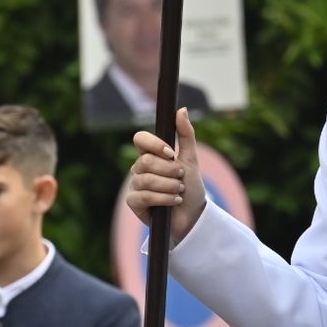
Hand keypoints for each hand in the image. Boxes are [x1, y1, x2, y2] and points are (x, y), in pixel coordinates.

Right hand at [126, 108, 205, 242]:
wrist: (192, 217)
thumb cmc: (191, 189)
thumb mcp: (191, 160)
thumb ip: (186, 135)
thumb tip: (181, 109)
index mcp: (150, 155)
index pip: (140, 139)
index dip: (154, 144)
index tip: (172, 153)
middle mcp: (139, 169)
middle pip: (145, 161)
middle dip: (169, 170)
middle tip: (181, 177)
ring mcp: (134, 186)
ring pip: (147, 179)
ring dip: (170, 186)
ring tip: (179, 191)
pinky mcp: (133, 203)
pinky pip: (144, 196)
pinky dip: (164, 199)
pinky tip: (174, 202)